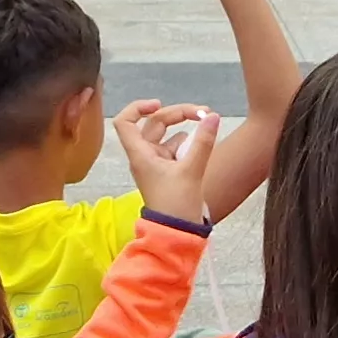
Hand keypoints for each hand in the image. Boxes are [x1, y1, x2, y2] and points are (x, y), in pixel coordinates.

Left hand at [109, 100, 219, 225]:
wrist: (178, 233)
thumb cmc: (177, 205)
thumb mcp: (192, 171)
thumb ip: (203, 142)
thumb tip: (212, 116)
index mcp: (140, 155)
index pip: (125, 122)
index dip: (139, 107)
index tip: (160, 104)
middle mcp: (144, 156)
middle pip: (154, 123)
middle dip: (178, 114)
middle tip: (204, 113)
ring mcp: (156, 163)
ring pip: (166, 135)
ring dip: (184, 128)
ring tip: (206, 123)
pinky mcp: (168, 171)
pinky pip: (175, 148)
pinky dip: (188, 143)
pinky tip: (203, 143)